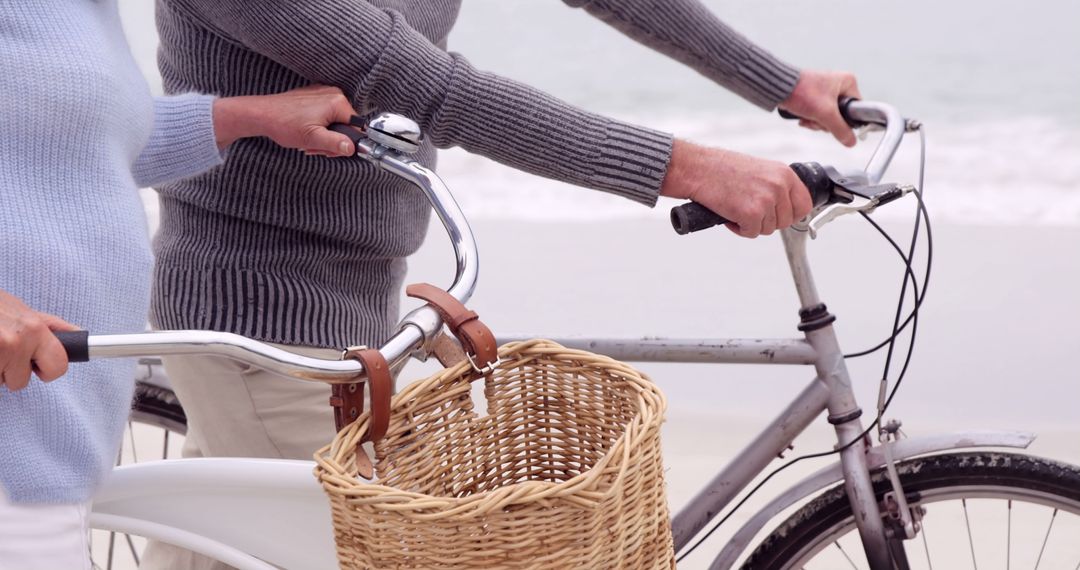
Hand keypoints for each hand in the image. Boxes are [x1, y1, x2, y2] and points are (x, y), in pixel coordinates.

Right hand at [0, 290, 78, 390]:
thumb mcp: (20, 309)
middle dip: (10, 372)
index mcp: (33, 329)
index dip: (48, 370)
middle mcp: (16, 342)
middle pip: (20, 382)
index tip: (38, 367)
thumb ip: (48, 326)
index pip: (59, 366)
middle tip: (0, 351)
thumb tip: (78, 334)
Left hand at [213, 85, 359, 156]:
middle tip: (316, 146)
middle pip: (346, 124)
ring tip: (308, 140)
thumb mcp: (313, 139)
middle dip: (332, 140)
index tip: (332, 149)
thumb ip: (336, 143)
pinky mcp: (314, 95)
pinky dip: (319, 125)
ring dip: (324, 135)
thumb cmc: (284, 124)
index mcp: (337, 102)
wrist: (262, 114)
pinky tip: (306, 131)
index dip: (346, 142)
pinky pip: (326, 114)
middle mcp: (333, 93)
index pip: (357, 127)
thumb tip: (353, 147)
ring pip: (335, 121)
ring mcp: (323, 92)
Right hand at [660, 140, 812, 237]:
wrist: (699, 168)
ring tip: (736, 208)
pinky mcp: (751, 213)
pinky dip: (739, 229)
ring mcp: (766, 200)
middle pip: (785, 221)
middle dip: (767, 221)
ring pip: (768, 229)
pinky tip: (729, 214)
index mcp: (784, 173)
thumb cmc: (722, 169)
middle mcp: (779, 185)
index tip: (780, 217)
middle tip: (749, 211)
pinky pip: (752, 233)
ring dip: (751, 224)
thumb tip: (785, 208)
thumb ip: (776, 186)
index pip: (804, 204)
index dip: (791, 215)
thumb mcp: (760, 171)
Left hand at [778, 70, 861, 146]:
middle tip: (818, 119)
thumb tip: (851, 141)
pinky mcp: (815, 99)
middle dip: (827, 122)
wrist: (778, 89)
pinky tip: (803, 118)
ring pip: (829, 118)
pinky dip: (811, 119)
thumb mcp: (825, 114)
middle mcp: (839, 85)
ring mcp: (826, 92)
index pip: (857, 108)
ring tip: (808, 117)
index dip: (847, 120)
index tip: (837, 125)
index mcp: (848, 82)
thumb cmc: (801, 92)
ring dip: (817, 122)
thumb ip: (840, 129)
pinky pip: (819, 115)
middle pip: (842, 115)